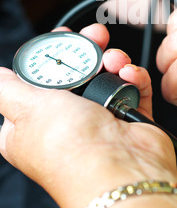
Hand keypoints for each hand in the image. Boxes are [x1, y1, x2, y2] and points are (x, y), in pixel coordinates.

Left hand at [0, 24, 176, 207]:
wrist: (122, 171)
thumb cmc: (71, 147)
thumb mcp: (25, 108)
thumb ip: (7, 89)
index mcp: (34, 121)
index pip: (40, 78)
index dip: (52, 55)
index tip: (64, 38)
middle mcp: (67, 119)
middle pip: (77, 70)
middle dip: (88, 49)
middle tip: (95, 37)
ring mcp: (100, 117)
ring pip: (106, 74)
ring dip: (114, 60)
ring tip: (115, 61)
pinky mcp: (127, 115)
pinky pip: (131, 86)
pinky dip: (133, 77)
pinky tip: (129, 76)